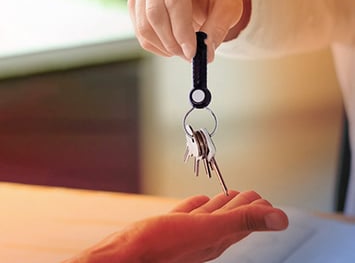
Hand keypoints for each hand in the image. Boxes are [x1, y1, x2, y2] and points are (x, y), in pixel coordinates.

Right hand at [64, 190, 287, 262]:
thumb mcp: (207, 229)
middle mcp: (204, 238)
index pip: (245, 222)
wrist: (122, 258)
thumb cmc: (160, 245)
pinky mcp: (168, 229)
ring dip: (221, 206)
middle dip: (243, 206)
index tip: (266, 200)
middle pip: (230, 219)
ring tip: (229, 196)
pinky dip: (197, 206)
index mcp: (217, 238)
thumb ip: (243, 221)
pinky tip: (199, 201)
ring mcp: (185, 234)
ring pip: (210, 216)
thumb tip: (281, 218)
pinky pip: (189, 214)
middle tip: (252, 195)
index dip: (258, 211)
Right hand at [128, 0, 246, 61]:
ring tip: (183, 50)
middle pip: (155, 12)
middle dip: (172, 42)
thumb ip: (216, 30)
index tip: (192, 52)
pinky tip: (172, 45)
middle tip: (188, 55)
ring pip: (144, 25)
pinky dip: (156, 45)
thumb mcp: (228, 8)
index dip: (182, 31)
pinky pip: (140, 31)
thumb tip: (205, 55)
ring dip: (164, 46)